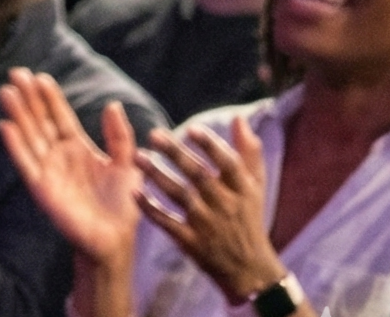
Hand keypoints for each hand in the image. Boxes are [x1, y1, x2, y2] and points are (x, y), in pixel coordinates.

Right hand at [0, 70, 140, 268]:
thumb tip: (112, 104)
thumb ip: (119, 136)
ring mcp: (48, 169)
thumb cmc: (123, 205)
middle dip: (29, 98)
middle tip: (17, 73)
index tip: (40, 76)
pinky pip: (26, 163)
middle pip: (40, 120)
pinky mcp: (41, 187)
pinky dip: (15, 145)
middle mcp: (59, 154)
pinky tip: (5, 126)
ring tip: (7, 91)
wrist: (115, 240)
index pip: (60, 116)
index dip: (50, 97)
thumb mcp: (128, 165)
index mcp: (77, 146)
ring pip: (29, 136)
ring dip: (17, 115)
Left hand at [137, 118, 283, 303]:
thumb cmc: (249, 219)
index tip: (191, 129)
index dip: (211, 146)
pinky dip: (151, 209)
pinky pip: (168, 223)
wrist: (251, 270)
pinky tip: (134, 193)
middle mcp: (226, 206)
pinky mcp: (192, 243)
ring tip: (136, 156)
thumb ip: (248, 153)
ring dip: (157, 176)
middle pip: (199, 176)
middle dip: (176, 154)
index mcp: (242, 190)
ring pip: (180, 197)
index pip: (229, 164)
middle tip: (153, 134)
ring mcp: (208, 225)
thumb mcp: (255, 188)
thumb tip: (239, 119)